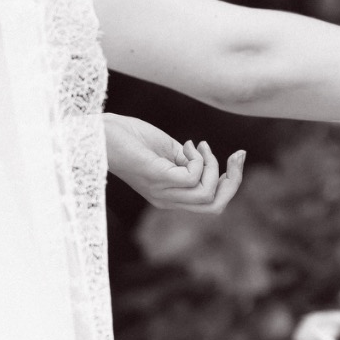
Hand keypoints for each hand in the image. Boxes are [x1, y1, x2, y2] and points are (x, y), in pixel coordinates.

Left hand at [104, 114, 244, 214]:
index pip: (212, 204)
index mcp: (170, 196)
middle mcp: (167, 200)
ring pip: (207, 194)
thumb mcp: (169, 152)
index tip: (235, 157)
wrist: (102, 132)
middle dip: (234, 180)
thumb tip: (212, 163)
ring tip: (197, 146)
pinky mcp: (158, 179)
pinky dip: (197, 159)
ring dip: (212, 165)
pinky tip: (185, 145)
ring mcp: (162, 192)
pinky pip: (193, 177)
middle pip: (216, 207)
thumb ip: (190, 162)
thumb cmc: (131, 138)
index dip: (231, 183)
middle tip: (237, 155)